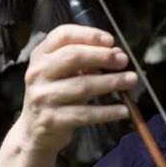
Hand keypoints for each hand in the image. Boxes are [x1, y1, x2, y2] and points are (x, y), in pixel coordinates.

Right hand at [15, 24, 136, 157]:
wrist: (34, 131)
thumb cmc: (56, 96)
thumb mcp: (64, 74)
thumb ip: (86, 62)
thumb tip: (117, 54)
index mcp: (41, 56)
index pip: (62, 35)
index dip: (88, 35)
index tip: (111, 40)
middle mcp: (38, 73)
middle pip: (72, 57)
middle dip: (102, 56)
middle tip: (124, 60)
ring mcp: (43, 97)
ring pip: (82, 86)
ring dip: (111, 82)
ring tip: (131, 80)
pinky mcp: (52, 120)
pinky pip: (85, 114)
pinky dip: (107, 112)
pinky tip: (123, 110)